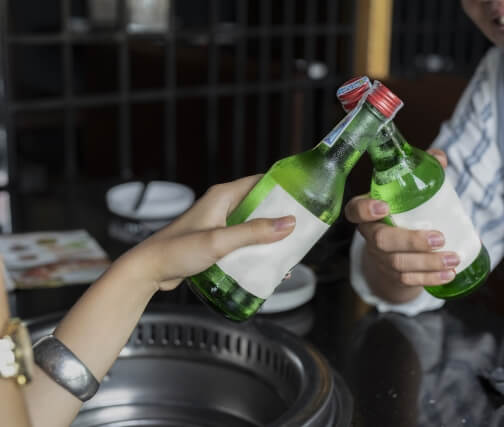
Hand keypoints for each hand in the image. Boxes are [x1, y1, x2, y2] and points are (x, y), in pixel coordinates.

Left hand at [115, 175, 295, 292]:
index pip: (259, 182)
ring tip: (289, 251)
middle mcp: (222, 207)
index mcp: (222, 197)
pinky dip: (255, 251)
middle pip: (260, 207)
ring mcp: (219, 225)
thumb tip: (288, 224)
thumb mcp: (220, 241)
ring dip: (269, 239)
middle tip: (301, 231)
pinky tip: (267, 266)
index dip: (282, 188)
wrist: (148, 271)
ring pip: (253, 227)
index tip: (303, 198)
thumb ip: (254, 232)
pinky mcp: (216, 242)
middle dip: (280, 219)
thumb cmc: (176, 250)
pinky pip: (243, 243)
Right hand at [345, 149, 457, 303]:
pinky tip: (449, 275)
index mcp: (368, 211)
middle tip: (439, 238)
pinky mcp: (393, 275)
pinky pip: (408, 280)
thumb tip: (440, 158)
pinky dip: (430, 278)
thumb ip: (424, 171)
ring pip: (398, 263)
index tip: (385, 207)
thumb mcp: (410, 190)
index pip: (355, 210)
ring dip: (428, 263)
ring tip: (453, 258)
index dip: (365, 210)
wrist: (397, 248)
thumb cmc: (405, 211)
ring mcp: (380, 258)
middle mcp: (370, 235)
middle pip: (381, 240)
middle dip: (411, 241)